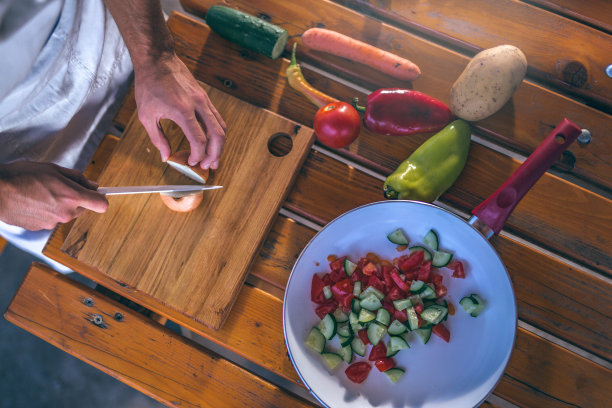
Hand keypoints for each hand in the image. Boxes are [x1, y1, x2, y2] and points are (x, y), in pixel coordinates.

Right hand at [0, 161, 108, 230]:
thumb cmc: (21, 176)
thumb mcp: (52, 169)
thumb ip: (76, 178)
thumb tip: (93, 185)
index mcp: (71, 197)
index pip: (101, 204)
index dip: (101, 198)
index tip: (98, 193)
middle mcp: (65, 213)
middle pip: (84, 208)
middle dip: (77, 198)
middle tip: (60, 186)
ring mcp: (53, 223)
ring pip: (67, 214)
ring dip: (61, 205)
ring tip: (43, 193)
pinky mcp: (41, 228)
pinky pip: (52, 219)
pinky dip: (48, 211)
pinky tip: (34, 202)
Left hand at [134, 54, 225, 169]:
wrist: (157, 59)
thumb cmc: (149, 85)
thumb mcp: (146, 115)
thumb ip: (158, 138)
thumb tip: (166, 156)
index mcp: (182, 110)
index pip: (199, 140)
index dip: (198, 156)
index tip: (191, 162)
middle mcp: (198, 104)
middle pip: (217, 135)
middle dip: (215, 154)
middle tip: (209, 166)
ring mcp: (204, 99)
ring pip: (221, 126)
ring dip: (219, 145)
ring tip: (213, 158)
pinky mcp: (205, 97)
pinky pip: (217, 118)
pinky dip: (216, 132)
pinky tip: (211, 141)